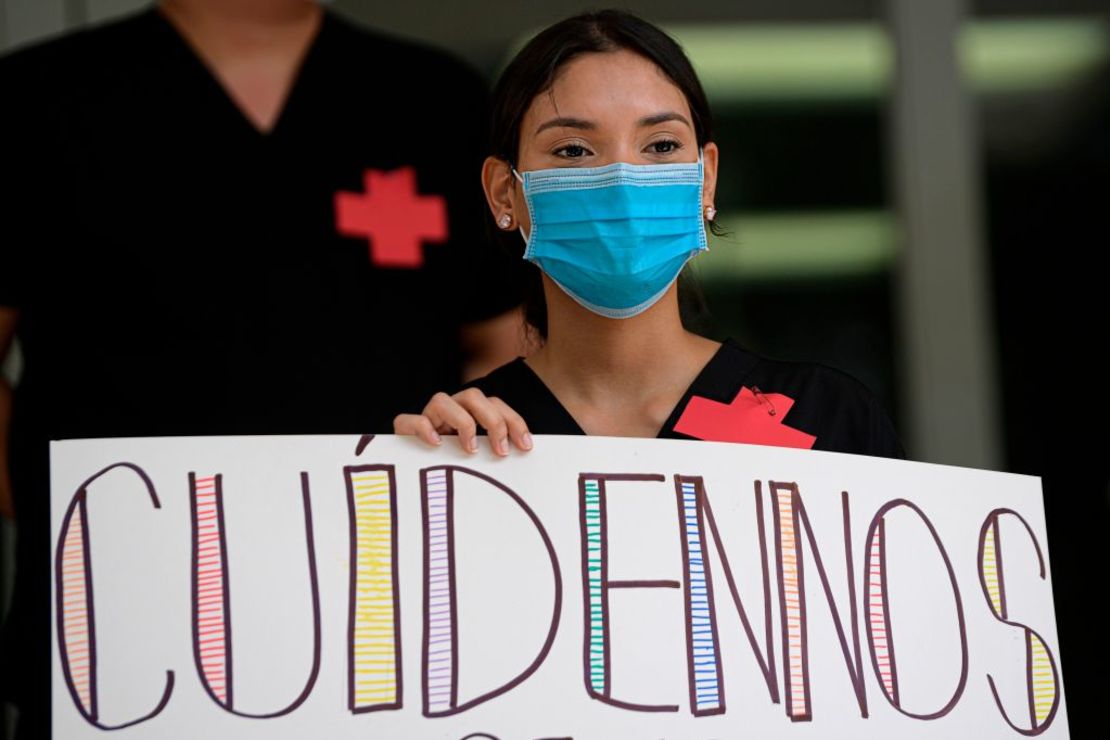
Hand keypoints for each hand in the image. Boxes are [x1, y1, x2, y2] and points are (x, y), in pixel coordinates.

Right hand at [393, 388, 532, 456]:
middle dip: (493, 421)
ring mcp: (426, 419)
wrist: (414, 481)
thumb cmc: (454, 470)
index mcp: (469, 414)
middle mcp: (449, 411)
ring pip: (441, 400)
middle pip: (473, 396)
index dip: (513, 421)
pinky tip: (436, 444)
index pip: (494, 404)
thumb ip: (495, 454)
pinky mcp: (404, 432)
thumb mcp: (480, 461)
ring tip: (470, 449)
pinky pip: (407, 420)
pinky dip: (422, 428)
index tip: (525, 446)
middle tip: (501, 451)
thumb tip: (524, 456)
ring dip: (462, 422)